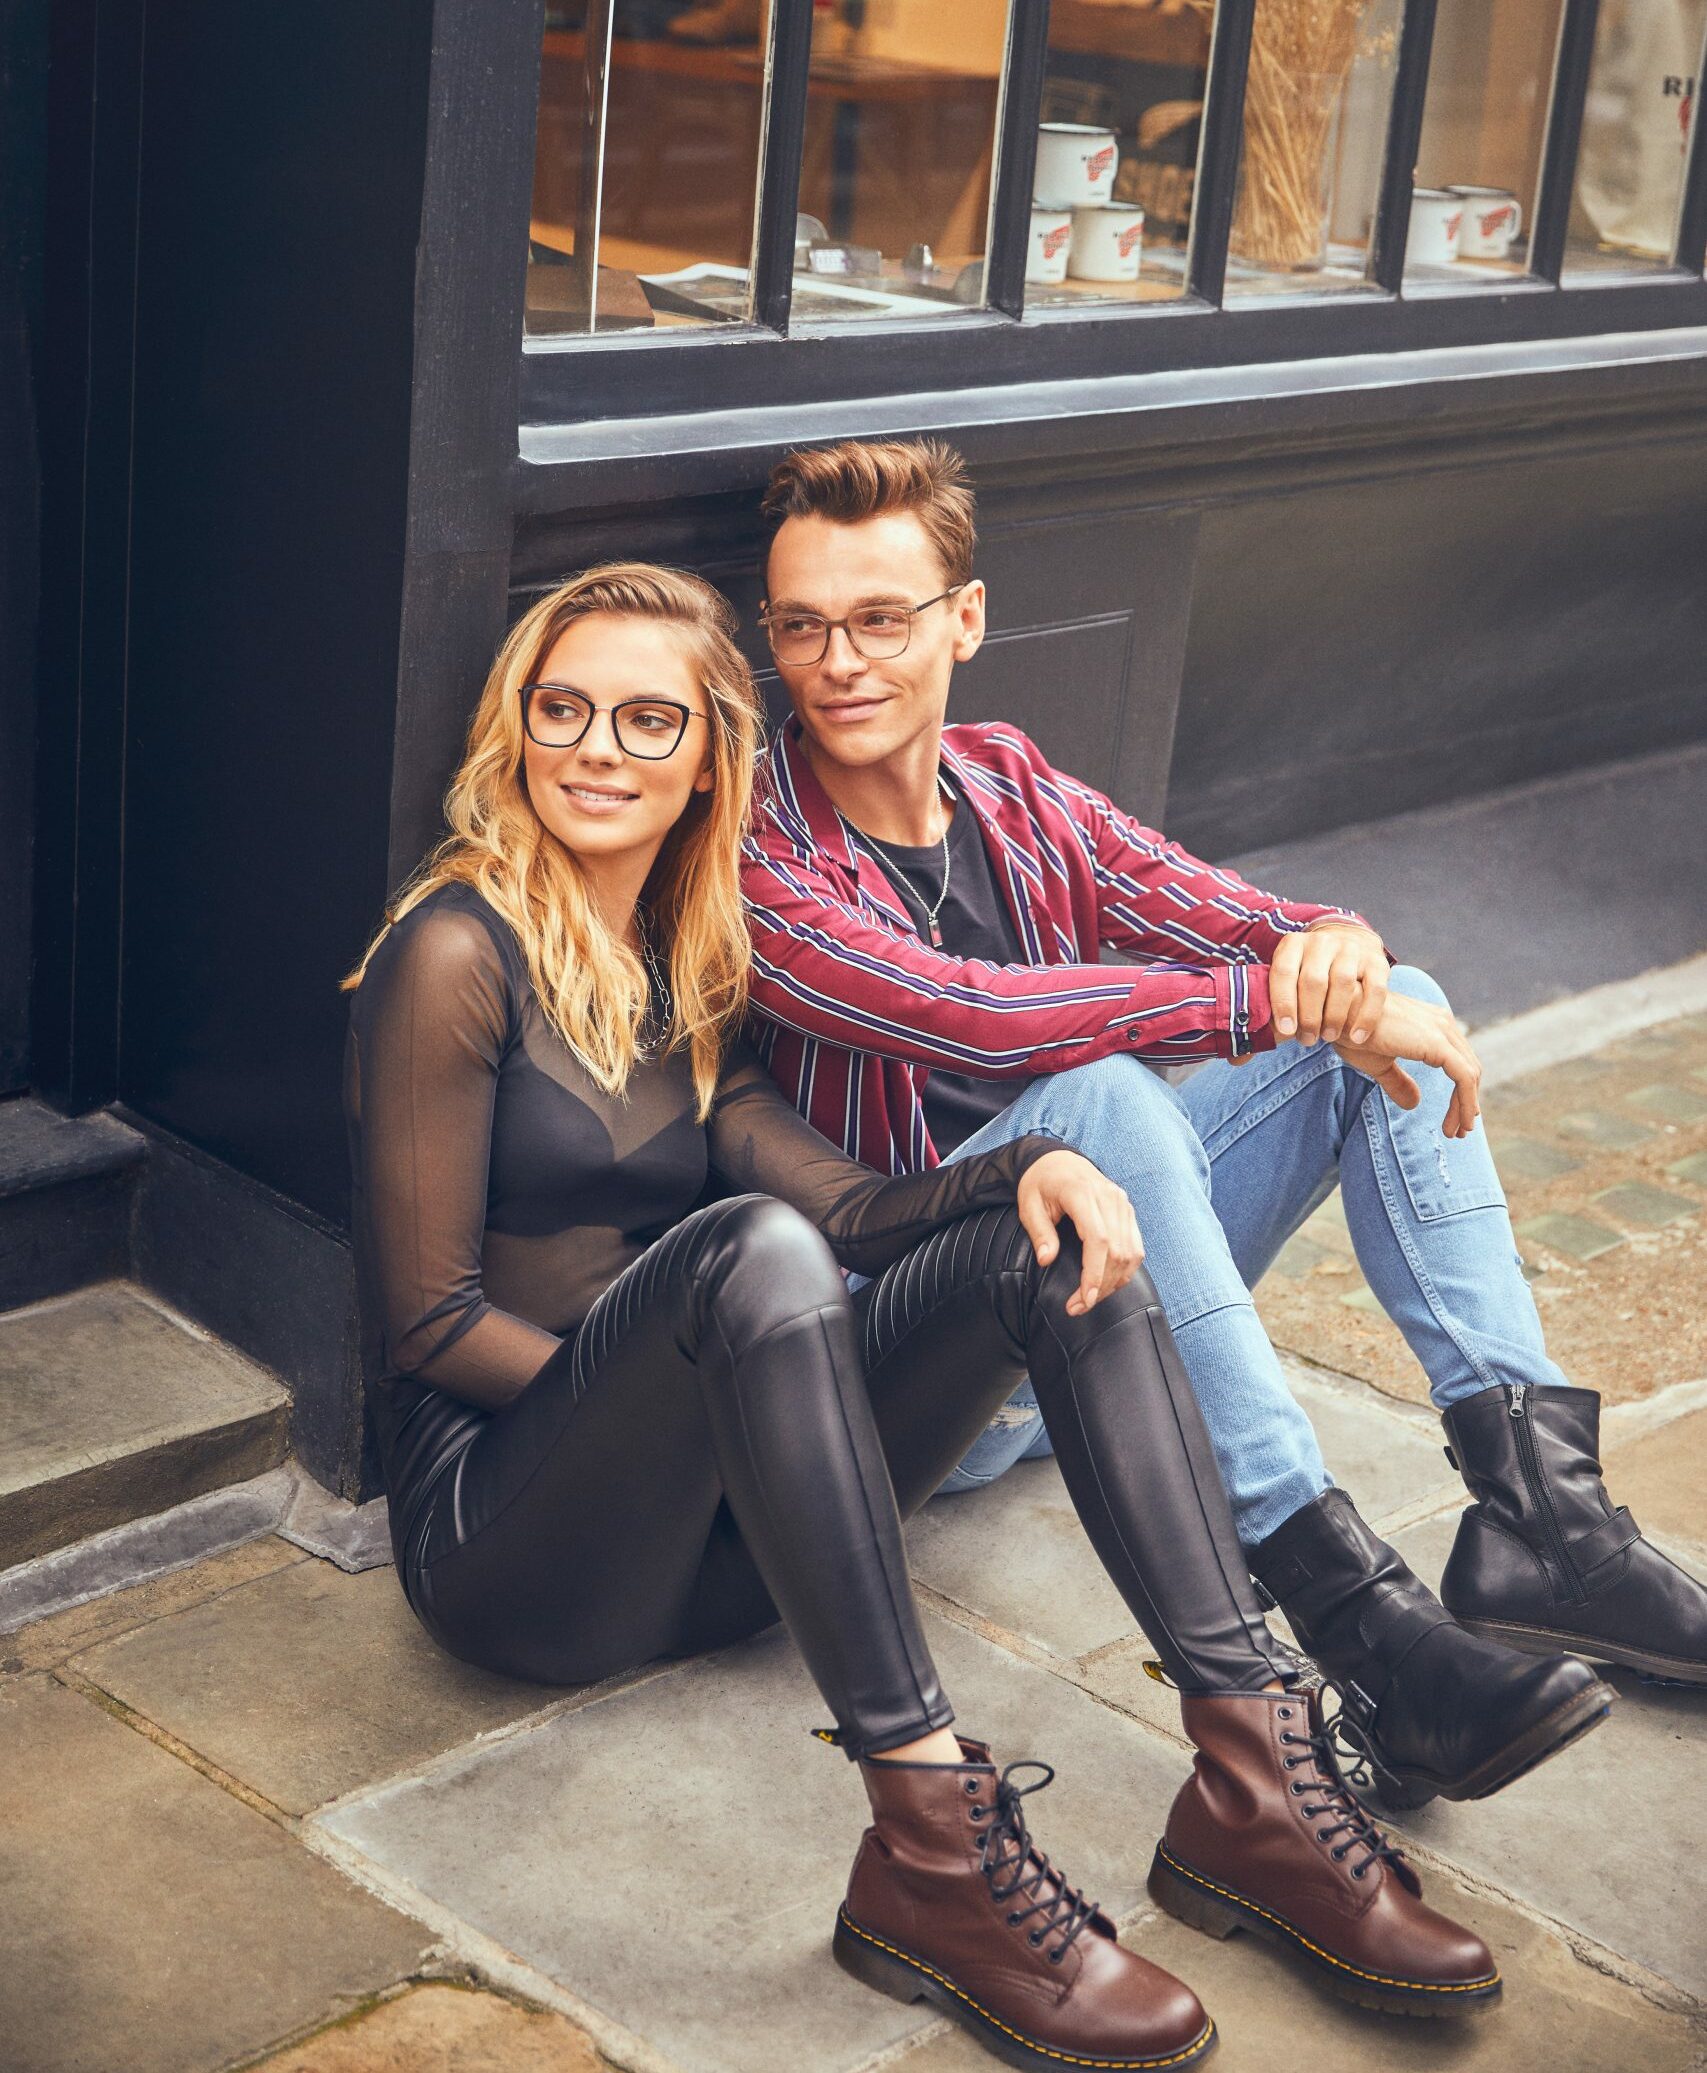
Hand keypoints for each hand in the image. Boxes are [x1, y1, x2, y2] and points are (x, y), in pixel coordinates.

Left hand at [1016, 1148, 1143, 1316]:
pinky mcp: (1127, 1211)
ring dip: (1114, 1281)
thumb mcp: (1028, 1205)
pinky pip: (1135, 1247)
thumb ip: (1039, 1232)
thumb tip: (1046, 1259)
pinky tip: (1107, 1282)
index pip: (1098, 1240)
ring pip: (1130, 1252)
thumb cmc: (1040, 1183)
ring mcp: (1122, 1203)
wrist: (1057, 1160)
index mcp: (1082, 1193)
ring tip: (1090, 1298)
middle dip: (1100, 1285)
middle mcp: (1109, 1197)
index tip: (1084, 1300)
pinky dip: (1125, 1269)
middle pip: (1116, 1251)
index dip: (1094, 1274)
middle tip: (1079, 1306)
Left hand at [1269, 923, 1388, 1045]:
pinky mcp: (1377, 961)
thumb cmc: (1308, 971)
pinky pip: (1374, 990)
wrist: (1347, 944)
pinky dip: (1366, 1016)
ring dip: (1334, 1016)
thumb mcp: (1288, 975)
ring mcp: (1351, 948)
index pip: (1284, 972)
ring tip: (1328, 1037)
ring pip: (1343, 983)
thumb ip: (1273, 1000)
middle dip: (1309, 1016)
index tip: (1286, 1030)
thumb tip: (1250, 1043)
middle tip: (1308, 1039)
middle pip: (1313, 980)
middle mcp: (1322, 942)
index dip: (1283, 1003)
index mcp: (1293, 944)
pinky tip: (1357, 1037)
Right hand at [1331, 992, 1483, 1137]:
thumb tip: (1414, 1104)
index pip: (1458, 1061)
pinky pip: (1463, 1078)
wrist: (1339, 1013)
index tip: (1455, 1118)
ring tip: (1457, 1132)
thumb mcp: (1378, 1064)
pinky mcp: (1437, 1043)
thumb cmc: (1351, 1033)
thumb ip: (1399, 1082)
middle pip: (1469, 1068)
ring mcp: (1442, 1030)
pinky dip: (1465, 1102)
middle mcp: (1442, 1023)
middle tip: (1460, 1130)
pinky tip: (1458, 1122)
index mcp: (1431, 1024)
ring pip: (1470, 1075)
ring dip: (1466, 1107)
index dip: (1461, 1091)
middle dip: (1467, 1102)